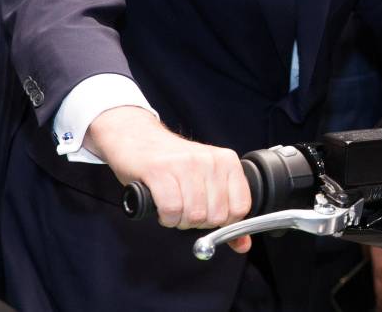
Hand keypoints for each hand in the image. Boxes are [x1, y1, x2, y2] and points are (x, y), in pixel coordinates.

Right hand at [85, 106, 251, 252]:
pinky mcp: (160, 170)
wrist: (138, 137)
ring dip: (180, 221)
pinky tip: (162, 209)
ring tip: (173, 207)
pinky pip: (171, 209)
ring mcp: (186, 164)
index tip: (209, 217)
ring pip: (194, 215)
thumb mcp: (206, 182)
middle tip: (186, 210)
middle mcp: (210, 160)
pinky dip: (166, 217)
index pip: (240, 207)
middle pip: (215, 216)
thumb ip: (227, 214)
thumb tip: (243, 245)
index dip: (223, 222)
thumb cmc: (173, 163)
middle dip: (198, 223)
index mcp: (227, 161)